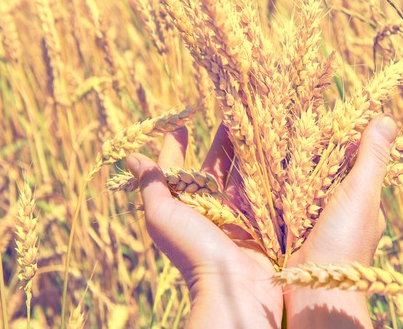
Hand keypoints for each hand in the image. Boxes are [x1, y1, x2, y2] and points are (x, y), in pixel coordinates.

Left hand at [126, 126, 282, 328]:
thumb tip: (132, 158)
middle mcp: (207, 209)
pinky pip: (262, 190)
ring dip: (244, 151)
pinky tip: (270, 152)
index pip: (177, 169)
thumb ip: (151, 186)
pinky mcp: (259, 222)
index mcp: (181, 206)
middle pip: (213, 168)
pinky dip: (265, 171)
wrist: (233, 288)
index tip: (181, 125)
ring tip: (251, 126)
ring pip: (240, 175)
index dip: (176, 147)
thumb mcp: (163, 216)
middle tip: (228, 115)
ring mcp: (235, 215)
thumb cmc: (191, 250)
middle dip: (220, 143)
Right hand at [285, 114, 397, 328]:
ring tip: (268, 141)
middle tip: (285, 124)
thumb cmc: (345, 244)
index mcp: (360, 200)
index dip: (336, 138)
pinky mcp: (287, 230)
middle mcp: (336, 209)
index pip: (350, 160)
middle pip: (321, 170)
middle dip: (306, 151)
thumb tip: (387, 118)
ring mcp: (311, 221)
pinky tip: (258, 172)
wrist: (316, 294)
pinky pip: (280, 202)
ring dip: (286, 169)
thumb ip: (372, 158)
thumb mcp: (361, 195)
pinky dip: (272, 188)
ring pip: (299, 184)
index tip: (318, 115)